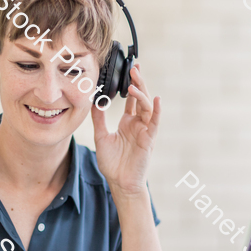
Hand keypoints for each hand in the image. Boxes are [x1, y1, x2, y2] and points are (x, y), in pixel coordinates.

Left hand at [91, 62, 160, 196]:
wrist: (120, 183)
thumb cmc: (112, 164)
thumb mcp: (101, 137)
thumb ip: (99, 119)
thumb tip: (94, 101)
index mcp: (127, 122)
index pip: (131, 99)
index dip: (131, 84)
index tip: (129, 70)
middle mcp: (137, 124)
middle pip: (140, 98)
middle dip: (139, 83)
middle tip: (135, 68)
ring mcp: (144, 130)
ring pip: (147, 107)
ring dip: (142, 94)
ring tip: (133, 84)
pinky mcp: (149, 139)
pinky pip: (154, 122)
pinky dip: (156, 111)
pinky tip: (156, 100)